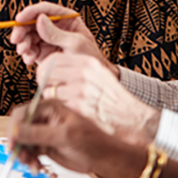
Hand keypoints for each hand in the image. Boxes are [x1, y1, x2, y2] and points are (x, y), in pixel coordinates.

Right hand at [9, 98, 116, 176]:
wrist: (104, 158)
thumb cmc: (92, 141)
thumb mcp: (64, 136)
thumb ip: (38, 133)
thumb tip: (16, 130)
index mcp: (48, 108)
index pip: (23, 113)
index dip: (14, 127)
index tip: (12, 142)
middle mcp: (44, 119)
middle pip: (20, 128)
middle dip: (18, 143)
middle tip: (19, 156)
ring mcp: (44, 133)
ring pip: (23, 141)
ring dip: (23, 154)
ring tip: (31, 164)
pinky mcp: (46, 146)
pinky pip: (30, 151)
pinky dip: (30, 160)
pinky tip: (36, 166)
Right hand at [11, 2, 110, 69]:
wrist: (90, 78)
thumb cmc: (89, 57)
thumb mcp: (75, 43)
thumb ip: (56, 33)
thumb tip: (40, 19)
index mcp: (66, 18)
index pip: (45, 9)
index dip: (30, 12)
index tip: (20, 19)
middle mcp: (54, 26)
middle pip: (32, 22)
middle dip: (22, 30)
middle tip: (17, 39)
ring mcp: (48, 39)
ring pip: (28, 35)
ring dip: (23, 43)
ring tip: (24, 52)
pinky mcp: (43, 51)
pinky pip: (30, 49)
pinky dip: (26, 54)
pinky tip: (29, 58)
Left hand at [37, 54, 158, 144]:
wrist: (134, 119)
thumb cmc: (114, 98)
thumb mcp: (98, 73)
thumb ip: (77, 67)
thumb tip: (50, 67)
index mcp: (88, 62)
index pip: (53, 58)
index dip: (45, 67)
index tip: (44, 75)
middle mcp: (84, 73)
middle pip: (46, 72)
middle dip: (43, 82)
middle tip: (48, 89)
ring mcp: (81, 90)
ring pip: (48, 89)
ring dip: (50, 97)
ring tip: (61, 101)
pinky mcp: (79, 107)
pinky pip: (56, 104)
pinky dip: (57, 108)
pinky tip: (68, 110)